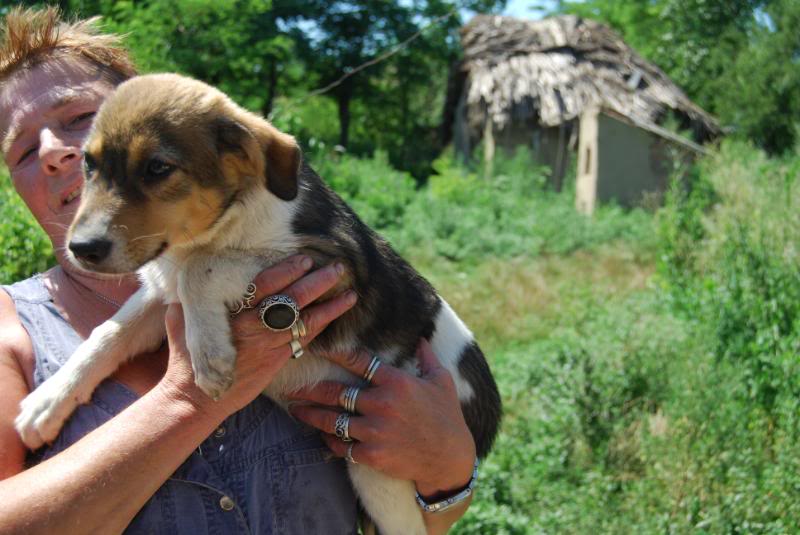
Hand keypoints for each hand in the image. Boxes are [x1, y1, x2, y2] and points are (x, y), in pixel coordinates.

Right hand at [160, 255, 356, 417]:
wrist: (195, 399)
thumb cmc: (186, 358)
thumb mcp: (181, 322)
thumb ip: (190, 300)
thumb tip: (186, 276)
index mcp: (232, 313)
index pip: (264, 286)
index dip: (287, 272)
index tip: (305, 260)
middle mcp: (254, 328)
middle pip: (293, 301)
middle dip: (318, 283)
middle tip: (338, 268)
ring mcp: (268, 346)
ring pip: (305, 323)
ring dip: (330, 308)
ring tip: (350, 294)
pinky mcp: (276, 362)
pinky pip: (305, 342)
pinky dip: (322, 329)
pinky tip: (336, 318)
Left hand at [287, 340, 476, 497]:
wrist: (450, 458)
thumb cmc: (447, 416)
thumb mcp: (442, 381)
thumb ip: (427, 358)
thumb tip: (421, 338)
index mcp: (396, 382)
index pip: (359, 361)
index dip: (336, 353)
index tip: (317, 348)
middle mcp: (382, 404)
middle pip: (336, 392)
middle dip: (311, 389)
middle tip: (292, 387)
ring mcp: (375, 430)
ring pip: (332, 420)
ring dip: (311, 415)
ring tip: (295, 411)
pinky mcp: (372, 454)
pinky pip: (341, 445)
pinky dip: (329, 440)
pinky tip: (320, 435)